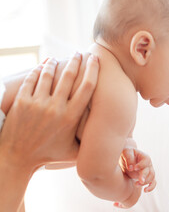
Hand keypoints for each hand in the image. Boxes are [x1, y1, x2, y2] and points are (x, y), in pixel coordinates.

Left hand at [0, 52, 98, 171]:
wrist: (17, 158)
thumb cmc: (48, 155)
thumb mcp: (73, 152)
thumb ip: (90, 143)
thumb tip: (109, 138)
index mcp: (71, 117)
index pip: (87, 87)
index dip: (93, 70)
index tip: (95, 60)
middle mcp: (56, 107)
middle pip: (69, 76)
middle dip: (76, 61)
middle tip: (79, 53)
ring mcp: (37, 103)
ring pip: (49, 75)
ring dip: (55, 63)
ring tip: (59, 58)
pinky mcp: (22, 102)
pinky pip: (32, 80)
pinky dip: (38, 70)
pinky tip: (43, 65)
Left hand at [120, 148, 156, 192]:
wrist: (126, 159)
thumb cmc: (126, 154)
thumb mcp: (126, 152)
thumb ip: (129, 158)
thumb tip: (131, 168)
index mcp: (145, 157)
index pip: (146, 161)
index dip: (141, 165)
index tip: (134, 168)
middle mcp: (148, 164)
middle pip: (150, 171)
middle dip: (144, 176)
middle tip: (139, 181)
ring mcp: (149, 171)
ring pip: (151, 178)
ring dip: (145, 182)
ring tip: (135, 185)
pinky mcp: (146, 178)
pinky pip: (153, 183)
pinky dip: (151, 187)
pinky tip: (145, 191)